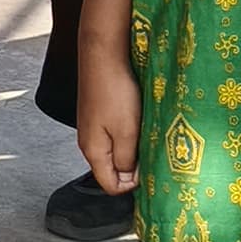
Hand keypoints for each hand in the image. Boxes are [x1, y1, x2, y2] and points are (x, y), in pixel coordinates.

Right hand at [77, 58, 140, 195]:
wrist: (102, 56)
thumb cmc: (114, 90)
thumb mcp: (127, 132)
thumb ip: (127, 160)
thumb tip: (128, 178)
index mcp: (93, 151)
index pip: (110, 185)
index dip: (131, 185)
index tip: (149, 171)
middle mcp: (88, 142)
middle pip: (112, 169)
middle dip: (133, 166)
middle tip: (151, 150)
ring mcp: (92, 127)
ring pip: (115, 150)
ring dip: (132, 148)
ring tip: (145, 132)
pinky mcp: (98, 114)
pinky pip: (114, 134)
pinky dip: (128, 133)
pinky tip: (136, 119)